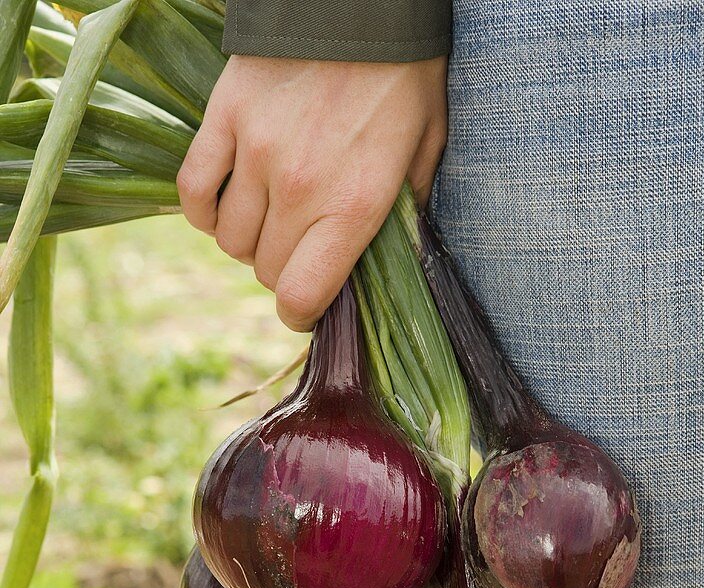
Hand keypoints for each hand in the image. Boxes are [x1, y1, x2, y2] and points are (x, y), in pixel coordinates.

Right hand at [177, 55, 447, 330]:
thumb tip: (388, 259)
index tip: (305, 306)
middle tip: (299, 247)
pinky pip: (194, 190)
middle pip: (264, 270)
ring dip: (246, 240)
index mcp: (353, 207)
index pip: (300, 297)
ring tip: (267, 220)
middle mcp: (299, 189)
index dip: (300, 313)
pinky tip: (223, 205)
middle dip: (281, 270)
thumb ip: (406, 211)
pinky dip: (203, 210)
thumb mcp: (426, 149)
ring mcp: (255, 153)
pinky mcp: (224, 118)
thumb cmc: (404, 74)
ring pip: (229, 239)